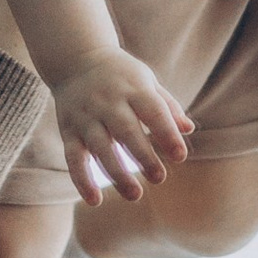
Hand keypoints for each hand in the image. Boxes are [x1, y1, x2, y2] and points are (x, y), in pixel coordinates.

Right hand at [53, 53, 193, 204]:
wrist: (76, 58)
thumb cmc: (121, 75)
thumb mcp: (146, 81)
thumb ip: (167, 105)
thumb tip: (189, 130)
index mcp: (133, 88)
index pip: (153, 111)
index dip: (167, 133)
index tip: (180, 156)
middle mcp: (108, 102)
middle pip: (126, 131)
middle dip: (143, 156)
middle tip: (159, 179)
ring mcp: (86, 116)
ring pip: (101, 147)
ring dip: (117, 173)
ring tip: (134, 195)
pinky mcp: (68, 130)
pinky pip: (73, 157)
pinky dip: (82, 179)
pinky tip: (94, 200)